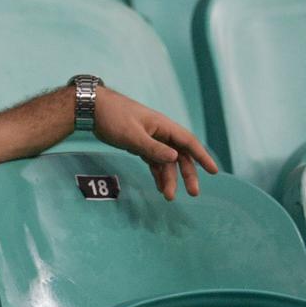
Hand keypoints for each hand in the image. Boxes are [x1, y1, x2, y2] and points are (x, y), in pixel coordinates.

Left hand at [92, 88, 218, 199]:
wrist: (91, 109)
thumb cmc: (113, 117)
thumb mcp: (133, 135)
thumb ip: (153, 148)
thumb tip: (175, 158)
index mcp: (163, 126)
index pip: (188, 142)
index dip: (202, 157)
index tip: (214, 171)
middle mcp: (160, 133)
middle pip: (180, 155)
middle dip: (187, 174)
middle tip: (193, 193)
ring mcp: (150, 139)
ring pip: (165, 161)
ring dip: (169, 178)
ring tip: (169, 197)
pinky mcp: (139, 144)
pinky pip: (153, 161)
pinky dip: (157, 174)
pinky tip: (160, 187)